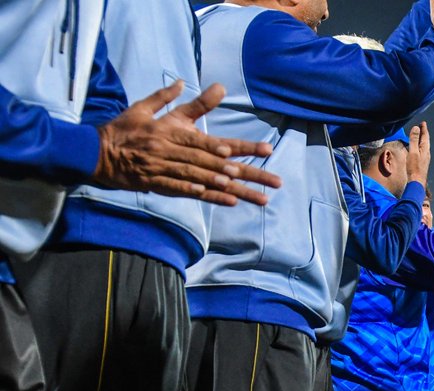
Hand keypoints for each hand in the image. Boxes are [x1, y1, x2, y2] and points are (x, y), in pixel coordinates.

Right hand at [94, 82, 281, 206]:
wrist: (95, 152)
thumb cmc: (124, 130)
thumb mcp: (144, 108)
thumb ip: (168, 99)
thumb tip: (183, 82)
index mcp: (174, 132)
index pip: (215, 140)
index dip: (241, 146)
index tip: (265, 149)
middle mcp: (174, 151)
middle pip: (218, 164)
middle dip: (249, 173)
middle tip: (274, 182)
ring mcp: (168, 170)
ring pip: (207, 180)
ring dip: (236, 189)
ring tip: (258, 197)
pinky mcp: (160, 185)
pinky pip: (186, 191)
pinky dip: (207, 196)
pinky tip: (228, 201)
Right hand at [406, 122, 430, 185]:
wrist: (417, 181)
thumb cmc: (414, 167)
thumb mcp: (413, 151)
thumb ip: (414, 140)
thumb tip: (416, 128)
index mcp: (425, 149)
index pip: (425, 136)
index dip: (424, 129)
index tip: (423, 123)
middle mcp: (426, 153)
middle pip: (425, 140)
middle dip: (423, 133)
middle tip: (422, 127)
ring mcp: (425, 158)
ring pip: (424, 145)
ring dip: (421, 139)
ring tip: (419, 135)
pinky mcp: (422, 162)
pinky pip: (421, 150)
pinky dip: (419, 146)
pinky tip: (416, 148)